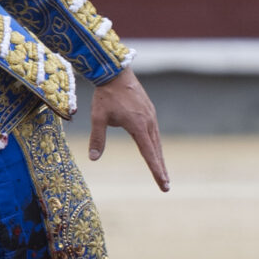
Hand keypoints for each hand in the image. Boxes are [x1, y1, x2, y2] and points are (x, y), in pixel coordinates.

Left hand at [88, 68, 169, 191]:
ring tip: (162, 171)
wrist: (115, 72)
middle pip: (157, 150)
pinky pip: (154, 131)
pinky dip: (155, 144)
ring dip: (159, 157)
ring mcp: (150, 115)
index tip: (164, 183)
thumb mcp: (98, 117)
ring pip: (156, 141)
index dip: (156, 170)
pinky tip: (153, 148)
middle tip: (166, 185)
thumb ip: (97, 138)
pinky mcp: (148, 110)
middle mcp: (148, 122)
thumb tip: (93, 158)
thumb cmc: (105, 95)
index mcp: (138, 126)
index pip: (149, 153)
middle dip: (161, 168)